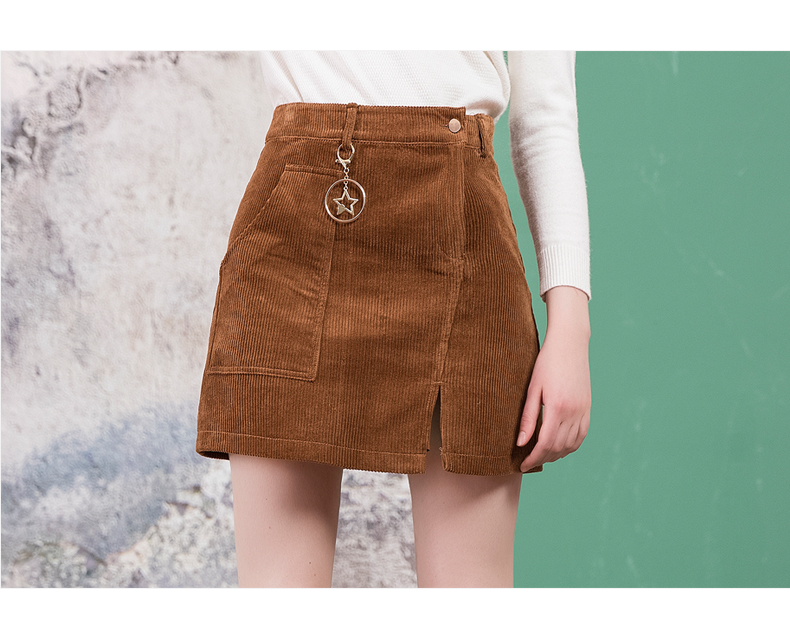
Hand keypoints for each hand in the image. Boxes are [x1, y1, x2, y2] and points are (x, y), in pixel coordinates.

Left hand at [518, 286, 590, 471]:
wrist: (570, 344)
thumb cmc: (546, 363)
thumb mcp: (532, 389)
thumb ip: (527, 417)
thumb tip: (521, 443)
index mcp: (557, 407)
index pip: (545, 444)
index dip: (533, 458)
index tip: (522, 465)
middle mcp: (574, 412)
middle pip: (558, 447)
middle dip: (542, 459)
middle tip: (528, 462)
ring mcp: (584, 411)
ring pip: (571, 444)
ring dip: (556, 455)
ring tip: (541, 456)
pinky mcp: (588, 408)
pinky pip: (581, 435)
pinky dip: (571, 446)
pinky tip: (559, 447)